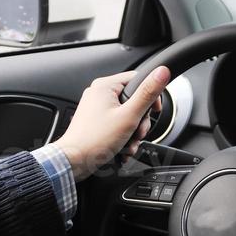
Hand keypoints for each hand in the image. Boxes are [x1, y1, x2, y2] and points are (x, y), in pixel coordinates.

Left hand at [52, 67, 171, 179]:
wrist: (74, 162)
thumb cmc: (95, 140)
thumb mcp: (129, 116)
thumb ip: (147, 94)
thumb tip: (161, 72)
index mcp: (105, 86)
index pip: (138, 79)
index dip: (150, 96)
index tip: (154, 111)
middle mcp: (99, 94)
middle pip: (134, 101)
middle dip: (140, 122)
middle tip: (138, 133)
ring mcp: (96, 109)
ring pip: (127, 116)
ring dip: (133, 133)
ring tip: (128, 144)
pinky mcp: (96, 122)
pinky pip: (117, 125)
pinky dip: (123, 138)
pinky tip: (122, 148)